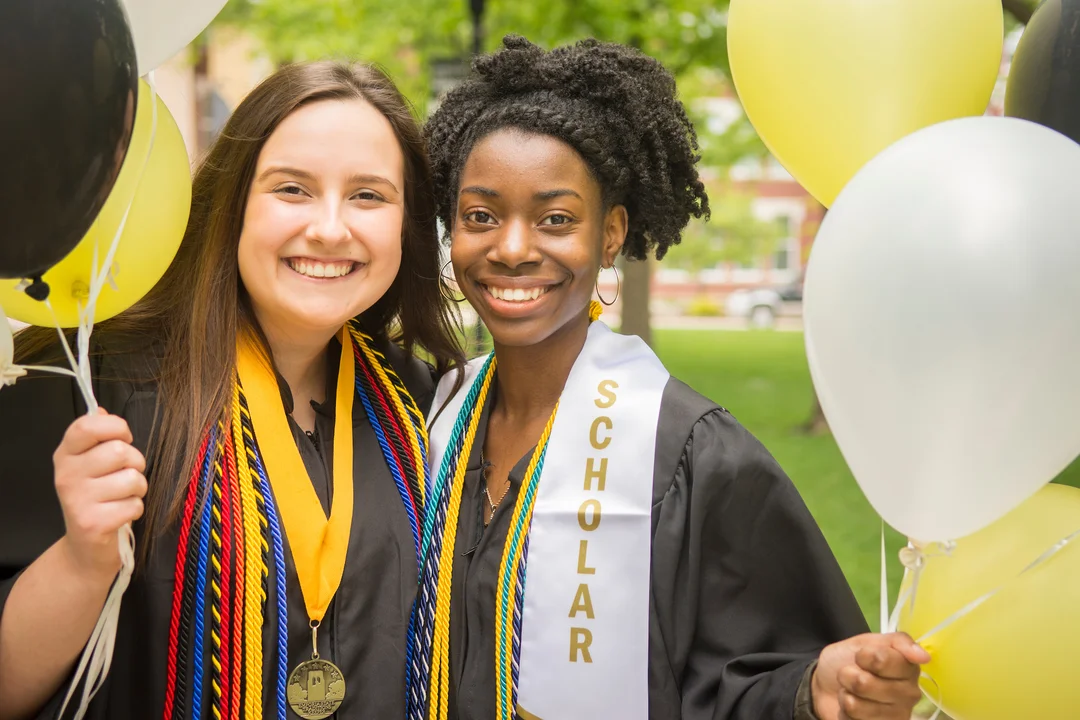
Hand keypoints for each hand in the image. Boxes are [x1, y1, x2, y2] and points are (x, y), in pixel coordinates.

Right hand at [53, 408, 146, 576]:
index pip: (88, 425)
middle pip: (120, 451)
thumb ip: (97, 437)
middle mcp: (66, 475)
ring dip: (138, 488)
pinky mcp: (92, 523)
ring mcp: (77, 500)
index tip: (123, 438)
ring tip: (123, 497)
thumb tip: (102, 409)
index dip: (116, 427)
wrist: (85, 549)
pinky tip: (120, 514)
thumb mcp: (91, 464)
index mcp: (66, 454)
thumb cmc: (97, 499)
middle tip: (126, 475)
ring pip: (132, 478)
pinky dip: (136, 509)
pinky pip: (135, 504)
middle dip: (135, 463)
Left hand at [811, 632, 929, 719]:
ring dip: (845, 695)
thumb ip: (899, 642)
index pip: (881, 660)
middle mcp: (908, 696)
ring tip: (851, 691)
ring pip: (854, 705)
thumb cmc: (850, 660)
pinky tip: (852, 710)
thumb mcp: (868, 641)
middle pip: (863, 683)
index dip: (863, 656)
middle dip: (848, 675)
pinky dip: (844, 713)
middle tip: (852, 674)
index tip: (860, 656)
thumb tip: (924, 656)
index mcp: (909, 670)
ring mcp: (896, 717)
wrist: (829, 683)